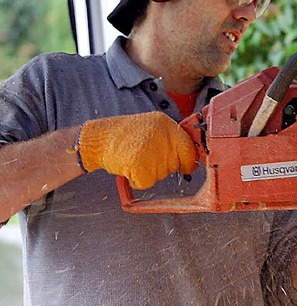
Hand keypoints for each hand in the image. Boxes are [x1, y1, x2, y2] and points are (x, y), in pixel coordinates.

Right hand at [76, 112, 197, 188]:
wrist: (98, 139)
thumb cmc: (124, 135)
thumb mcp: (151, 126)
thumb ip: (170, 138)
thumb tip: (189, 155)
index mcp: (166, 124)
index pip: (188, 147)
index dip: (188, 161)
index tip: (187, 167)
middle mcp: (162, 135)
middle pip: (175, 163)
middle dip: (164, 166)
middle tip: (146, 157)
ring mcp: (152, 151)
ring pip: (161, 174)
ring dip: (150, 172)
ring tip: (134, 157)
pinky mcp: (141, 167)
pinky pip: (147, 182)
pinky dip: (138, 180)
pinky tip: (128, 167)